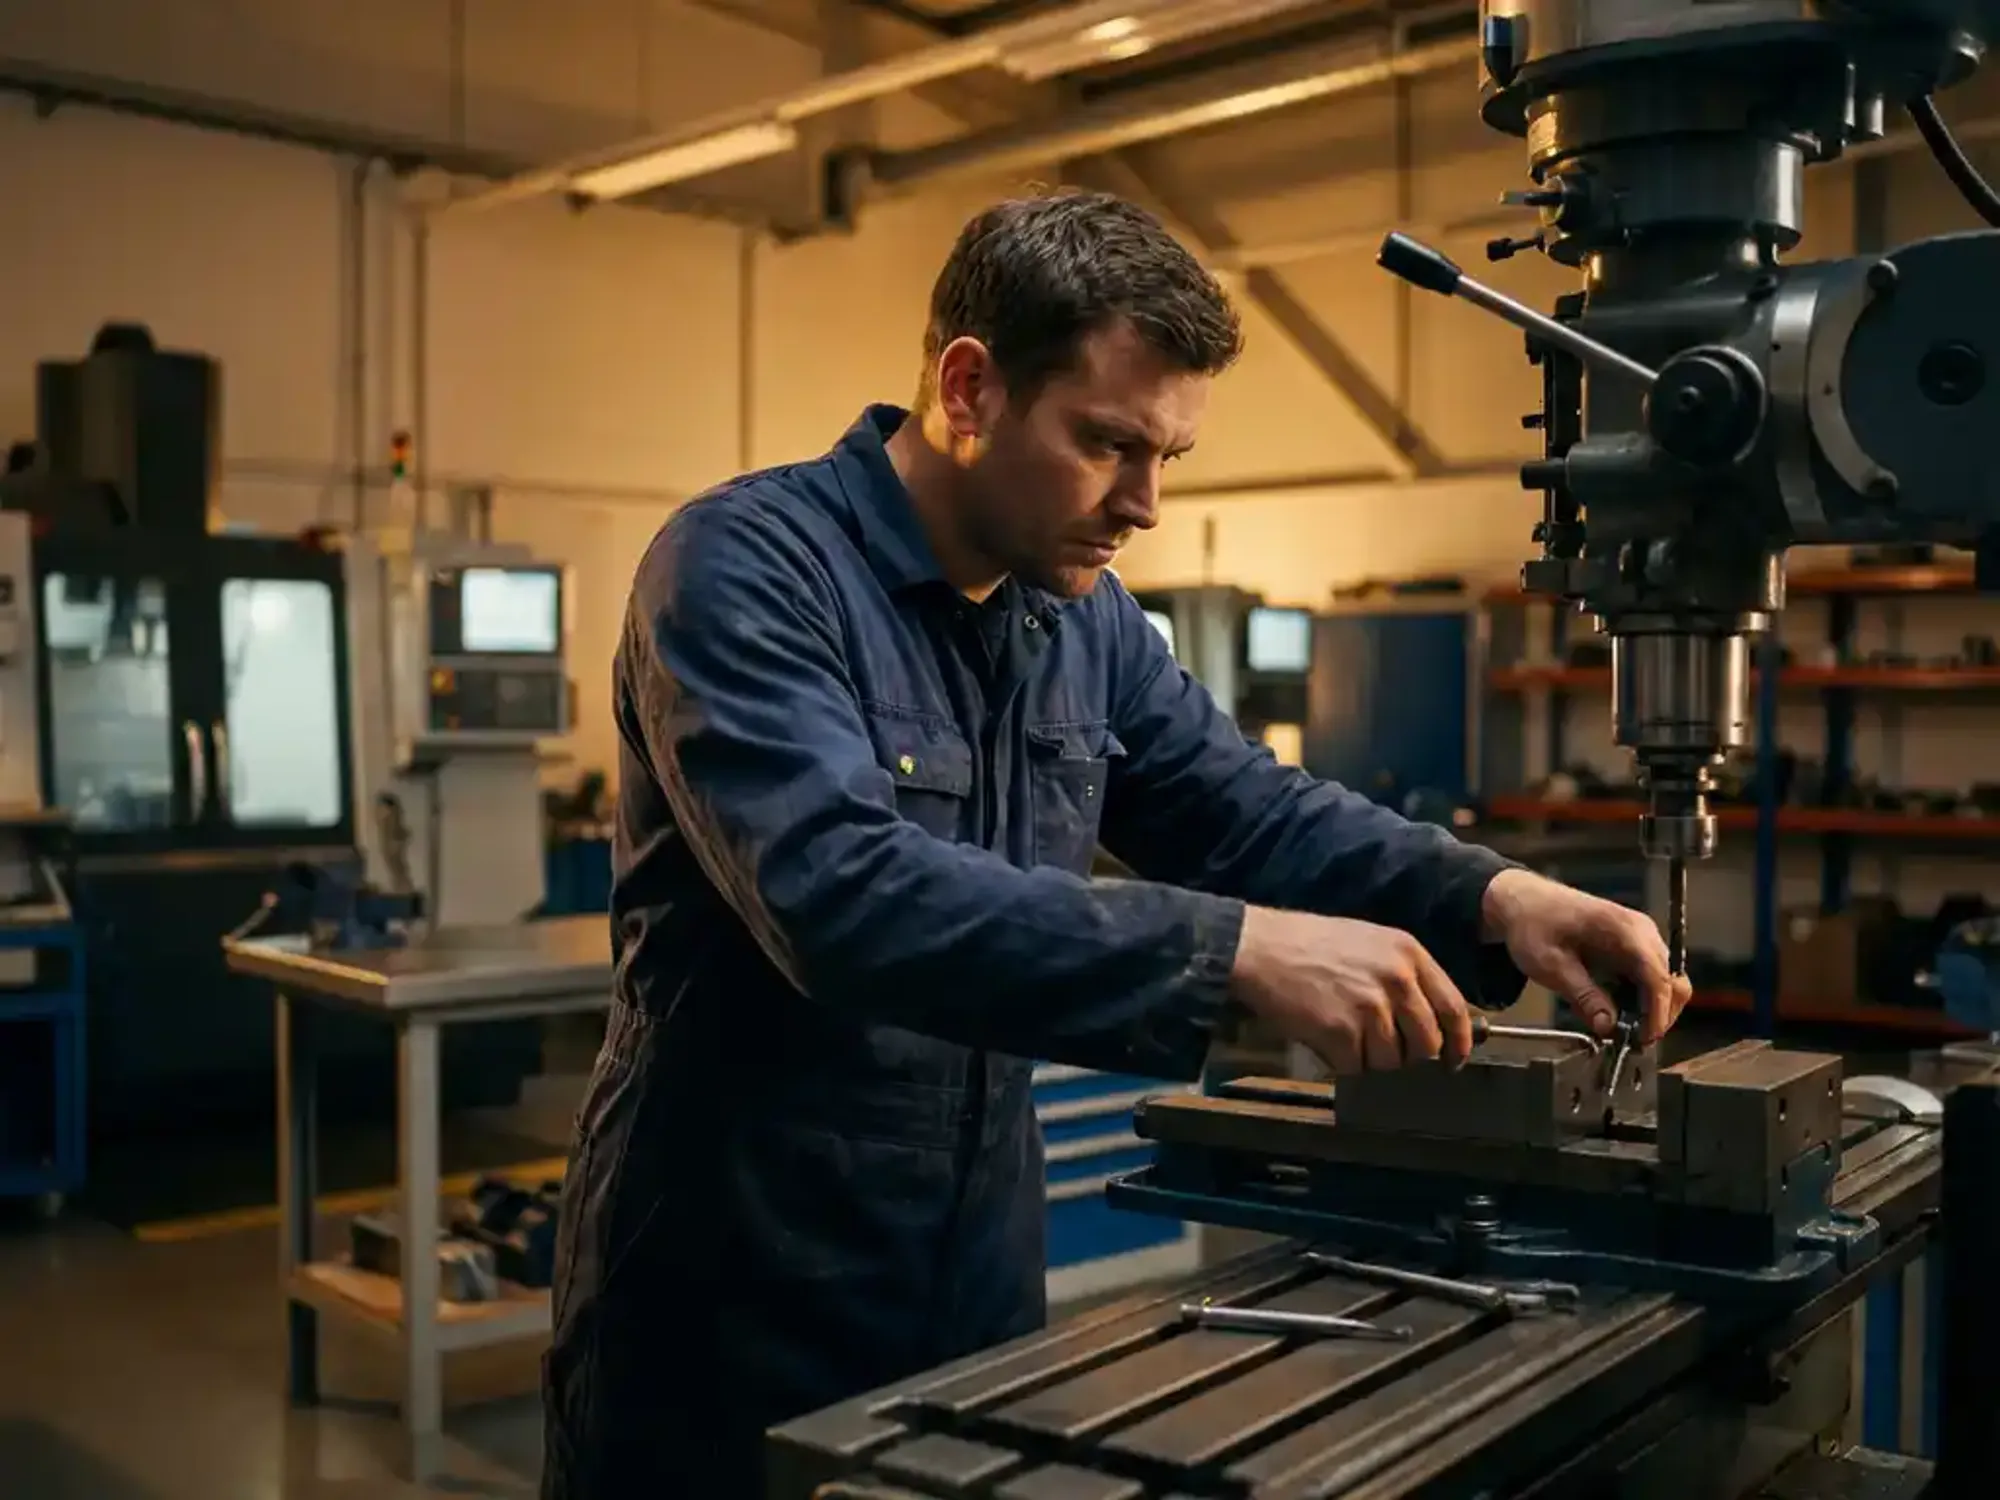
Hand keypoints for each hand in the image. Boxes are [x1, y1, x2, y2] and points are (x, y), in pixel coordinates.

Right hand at [1228, 906, 1474, 1074]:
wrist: (1259, 947)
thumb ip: (1404, 975)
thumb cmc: (1309, 943)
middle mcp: (1397, 979)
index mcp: (1409, 954)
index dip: (1459, 1042)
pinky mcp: (1341, 1031)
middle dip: (1408, 1055)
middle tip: (1381, 1048)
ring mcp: (1370, 1006)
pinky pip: (1355, 1066)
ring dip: (1368, 1058)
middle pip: (1427, 1043)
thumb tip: (1427, 1020)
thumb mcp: (1370, 941)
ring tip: (1342, 1033)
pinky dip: (1340, 1061)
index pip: (1453, 1008)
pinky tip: (1323, 1037)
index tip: (1453, 1061)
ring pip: (1391, 1061)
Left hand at [1479, 869, 1692, 1043]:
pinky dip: (1639, 999)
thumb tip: (1607, 1027)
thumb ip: (1583, 996)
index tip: (1643, 1039)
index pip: (1657, 978)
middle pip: (1670, 983)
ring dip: (1648, 1009)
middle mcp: (1641, 931)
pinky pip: (1649, 979)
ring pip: (1664, 983)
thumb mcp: (1550, 965)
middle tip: (1631, 1041)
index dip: (1656, 1013)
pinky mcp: (1635, 946)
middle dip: (1656, 1016)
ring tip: (1617, 1026)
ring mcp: (1641, 937)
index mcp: (1623, 930)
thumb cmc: (1534, 925)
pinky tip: (1613, 1008)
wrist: (1525, 902)